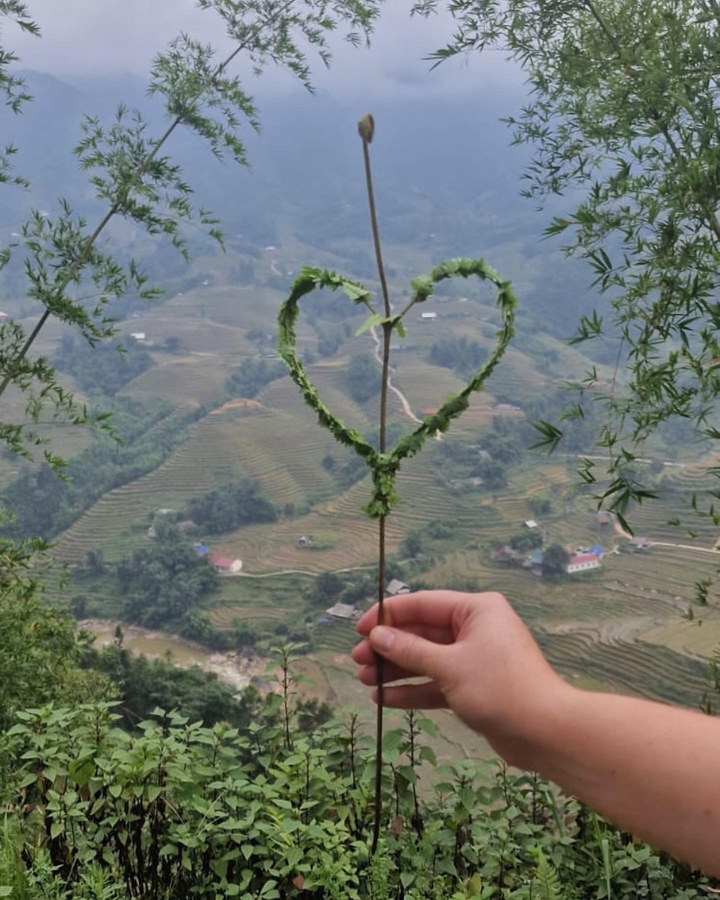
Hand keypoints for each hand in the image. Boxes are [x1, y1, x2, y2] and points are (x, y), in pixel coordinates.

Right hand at [352, 590, 569, 761]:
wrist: (545, 732)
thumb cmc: (500, 688)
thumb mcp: (449, 666)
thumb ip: (410, 650)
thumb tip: (377, 635)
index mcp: (476, 610)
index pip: (423, 604)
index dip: (388, 615)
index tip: (359, 629)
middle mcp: (475, 629)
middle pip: (422, 633)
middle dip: (388, 647)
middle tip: (357, 660)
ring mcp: (474, 659)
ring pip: (426, 659)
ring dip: (396, 669)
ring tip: (364, 679)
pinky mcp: (473, 687)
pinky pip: (436, 683)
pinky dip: (412, 689)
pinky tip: (384, 698)